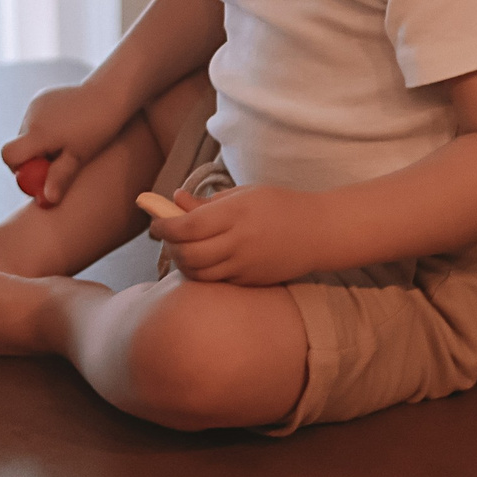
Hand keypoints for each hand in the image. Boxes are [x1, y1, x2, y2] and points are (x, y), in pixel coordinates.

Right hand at [0, 80, 136, 205]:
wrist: (110, 94)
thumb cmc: (98, 129)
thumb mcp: (79, 157)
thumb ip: (59, 178)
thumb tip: (45, 201)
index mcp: (38, 133)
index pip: (9, 155)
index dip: (18, 170)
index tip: (39, 174)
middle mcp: (32, 117)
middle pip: (19, 146)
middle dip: (33, 158)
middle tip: (60, 161)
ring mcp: (35, 105)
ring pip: (27, 134)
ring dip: (40, 143)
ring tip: (67, 143)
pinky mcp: (41, 98)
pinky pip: (35, 120)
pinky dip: (45, 128)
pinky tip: (67, 128)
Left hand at [148, 185, 313, 285]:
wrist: (319, 232)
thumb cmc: (280, 205)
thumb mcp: (244, 194)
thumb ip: (207, 202)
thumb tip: (175, 200)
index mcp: (236, 214)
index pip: (186, 226)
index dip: (164, 226)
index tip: (156, 222)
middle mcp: (239, 242)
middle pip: (188, 254)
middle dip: (170, 247)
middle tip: (167, 237)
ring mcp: (245, 266)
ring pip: (198, 273)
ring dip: (182, 263)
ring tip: (183, 249)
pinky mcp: (250, 282)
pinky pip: (215, 282)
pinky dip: (201, 273)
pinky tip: (201, 260)